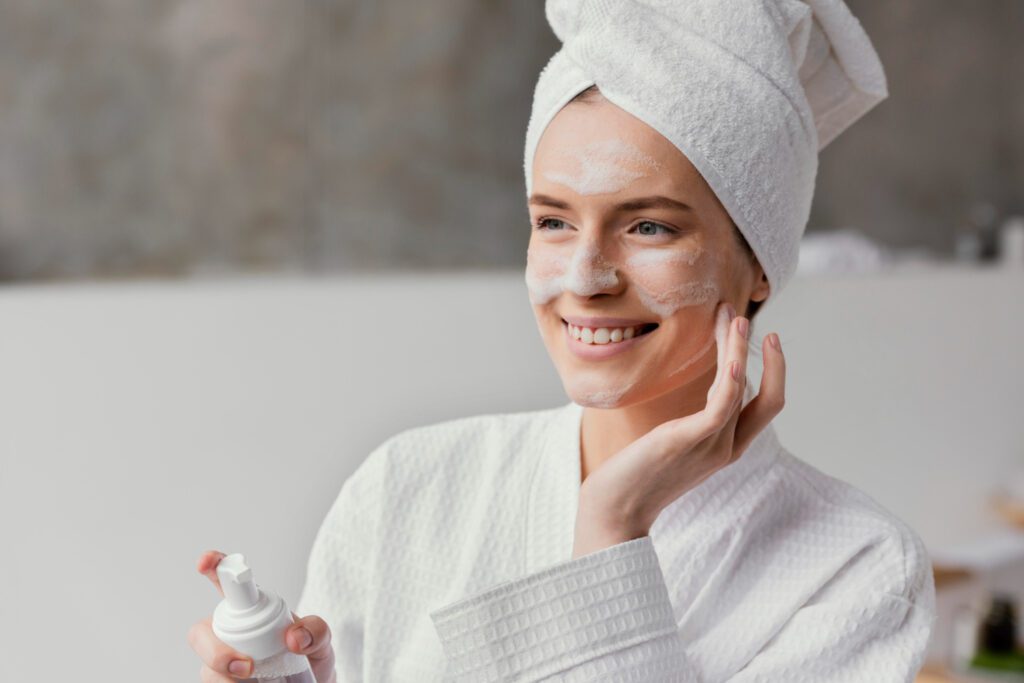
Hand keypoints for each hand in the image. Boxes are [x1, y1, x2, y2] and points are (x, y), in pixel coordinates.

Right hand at [187, 550, 337, 681]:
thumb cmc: (309, 656)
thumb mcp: (321, 639)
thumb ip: (315, 630)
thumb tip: (293, 637)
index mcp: (251, 611)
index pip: (226, 584)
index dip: (214, 567)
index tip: (206, 562)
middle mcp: (228, 634)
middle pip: (201, 633)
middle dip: (215, 651)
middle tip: (246, 666)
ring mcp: (220, 662)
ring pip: (206, 668)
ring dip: (224, 679)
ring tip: (253, 681)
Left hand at [572, 301, 785, 557]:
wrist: (614, 510)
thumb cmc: (634, 477)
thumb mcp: (670, 447)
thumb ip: (688, 427)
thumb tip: (689, 403)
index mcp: (725, 448)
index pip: (763, 406)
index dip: (771, 372)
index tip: (759, 338)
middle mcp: (727, 448)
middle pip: (767, 398)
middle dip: (770, 358)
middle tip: (748, 317)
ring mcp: (713, 446)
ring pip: (742, 389)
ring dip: (739, 347)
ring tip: (731, 315)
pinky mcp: (691, 440)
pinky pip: (723, 404)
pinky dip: (733, 376)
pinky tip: (733, 352)